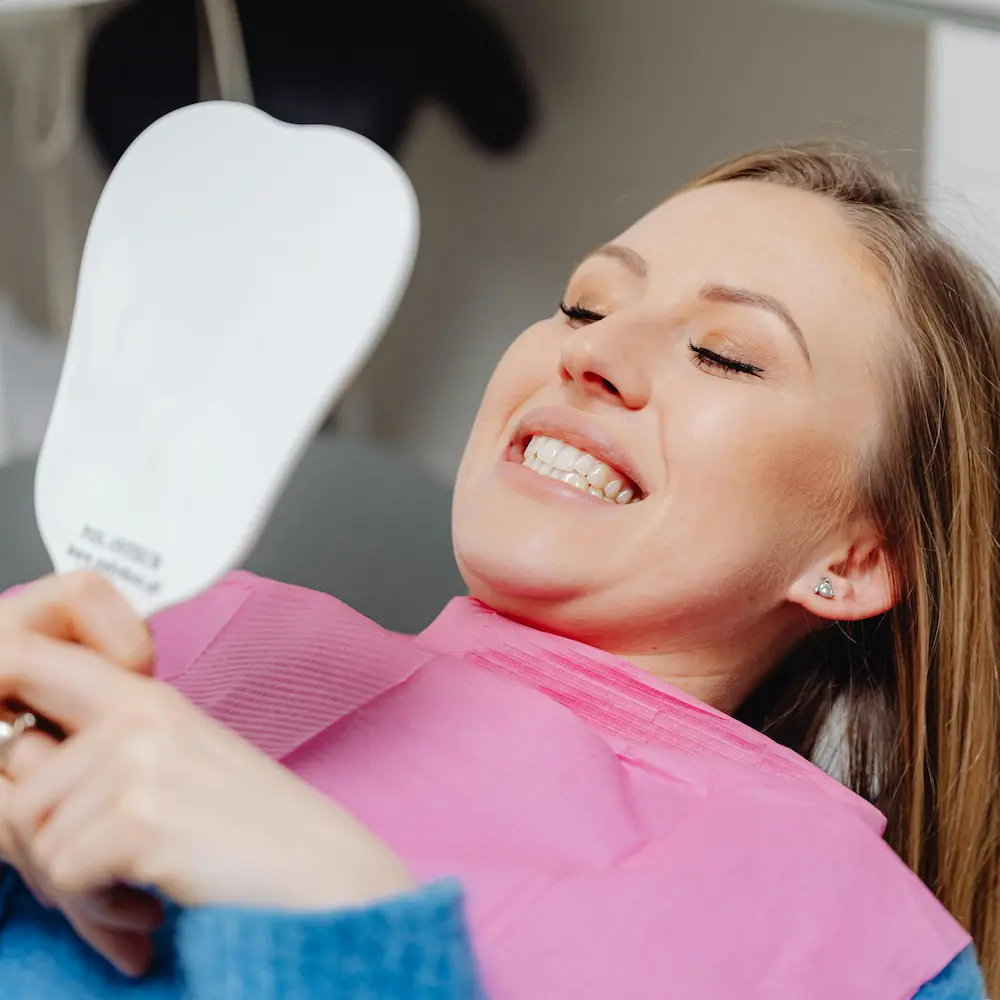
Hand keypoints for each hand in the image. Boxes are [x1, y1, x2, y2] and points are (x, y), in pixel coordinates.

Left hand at [0, 571, 413, 974]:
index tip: (2, 744)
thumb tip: (10, 782)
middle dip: (35, 843)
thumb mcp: (173, 771)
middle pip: (12, 776)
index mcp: (142, 698)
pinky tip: (149, 908)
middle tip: (89, 876)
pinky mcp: (140, 815)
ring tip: (133, 892)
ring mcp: (138, 759)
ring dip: (71, 886)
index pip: (23, 657)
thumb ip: (97, 758)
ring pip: (30, 835)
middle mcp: (136, 714)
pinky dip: (97, 911)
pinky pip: (61, 875)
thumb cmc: (253, 831)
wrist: (323, 871)